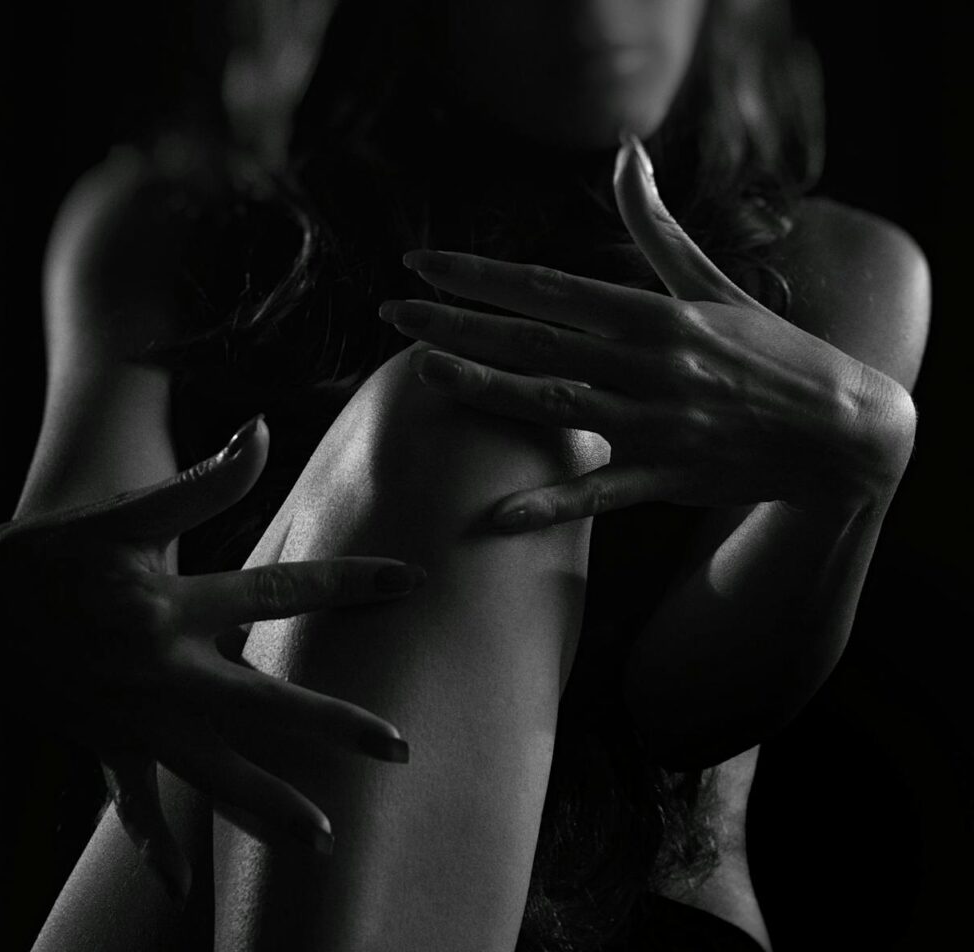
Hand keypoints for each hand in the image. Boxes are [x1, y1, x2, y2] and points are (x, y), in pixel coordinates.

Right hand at [0, 416, 424, 901]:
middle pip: (267, 707)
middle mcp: (163, 675)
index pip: (283, 591)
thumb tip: (260, 431)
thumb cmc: (40, 558)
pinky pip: (133, 804)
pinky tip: (178, 889)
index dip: (351, 582)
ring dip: (268, 808)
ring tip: (321, 840)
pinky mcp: (102, 744)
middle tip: (399, 751)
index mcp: (174, 610)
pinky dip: (154, 844)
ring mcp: (133, 721)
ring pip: (214, 775)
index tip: (410, 582)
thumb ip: (201, 484)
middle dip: (336, 728)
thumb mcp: (120, 517)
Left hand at [380, 135, 915, 530]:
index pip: (549, 288)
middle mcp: (649, 364)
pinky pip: (599, 493)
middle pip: (535, 340)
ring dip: (486, 388)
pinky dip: (551, 504)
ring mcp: (656, 422)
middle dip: (458, 324)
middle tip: (393, 313)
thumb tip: (626, 153)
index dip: (480, 276)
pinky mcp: (666, 476)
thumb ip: (656, 226)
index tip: (421, 265)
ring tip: (424, 371)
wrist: (838, 430)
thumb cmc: (769, 349)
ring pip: (555, 405)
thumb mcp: (712, 283)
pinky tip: (496, 517)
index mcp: (655, 314)